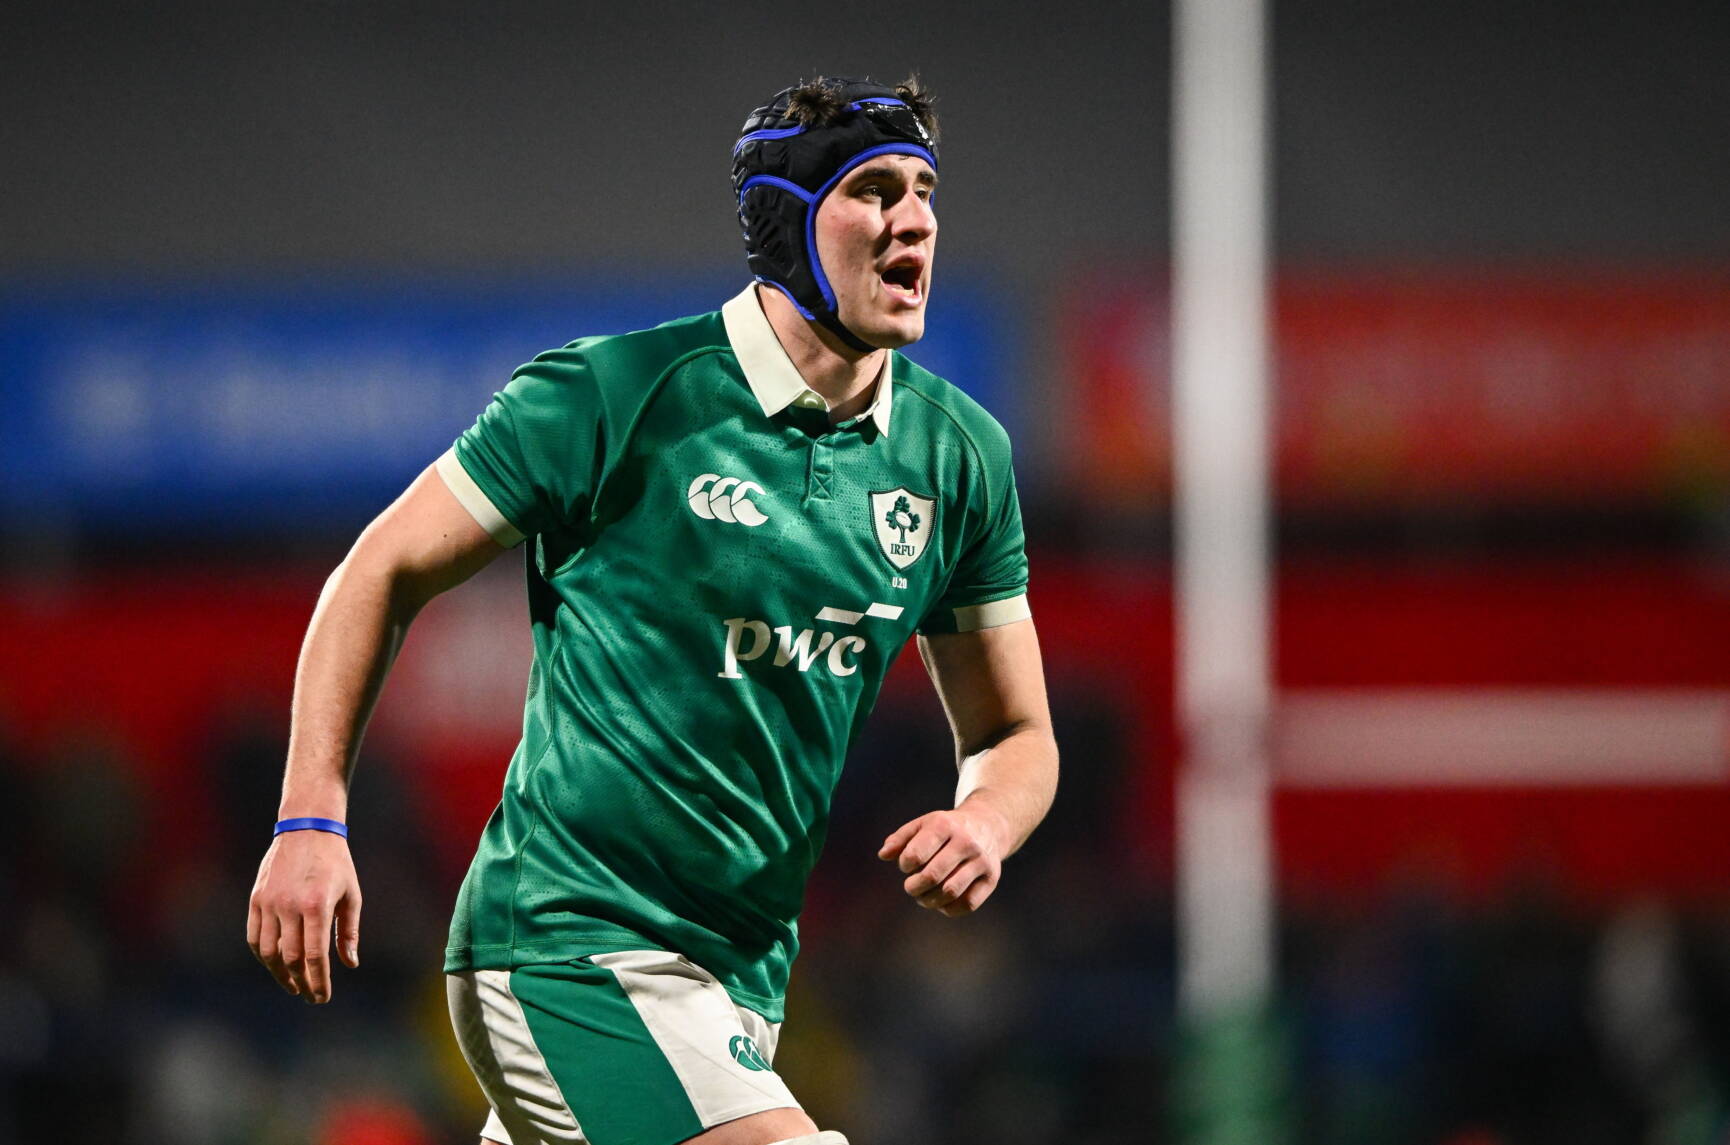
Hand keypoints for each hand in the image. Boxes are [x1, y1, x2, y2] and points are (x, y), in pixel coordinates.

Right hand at [246, 830, 361, 1003]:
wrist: (307, 829)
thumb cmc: (336, 864)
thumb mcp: (352, 894)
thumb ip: (349, 932)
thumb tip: (350, 964)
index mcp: (317, 905)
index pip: (315, 955)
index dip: (318, 981)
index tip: (322, 997)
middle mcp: (290, 906)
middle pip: (291, 958)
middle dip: (301, 982)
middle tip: (310, 996)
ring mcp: (269, 903)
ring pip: (268, 952)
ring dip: (279, 974)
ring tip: (293, 985)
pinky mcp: (256, 899)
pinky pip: (253, 937)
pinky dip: (263, 956)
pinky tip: (275, 964)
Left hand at [877, 803, 1009, 916]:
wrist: (988, 826)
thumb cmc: (947, 829)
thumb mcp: (923, 824)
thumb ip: (900, 839)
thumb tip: (883, 855)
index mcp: (945, 826)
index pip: (916, 854)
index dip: (905, 865)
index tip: (906, 865)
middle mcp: (966, 842)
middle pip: (932, 876)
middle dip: (914, 887)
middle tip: (911, 887)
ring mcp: (981, 861)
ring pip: (950, 892)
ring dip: (929, 901)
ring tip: (923, 896)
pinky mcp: (991, 878)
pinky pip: (968, 904)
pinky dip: (949, 909)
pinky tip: (941, 902)